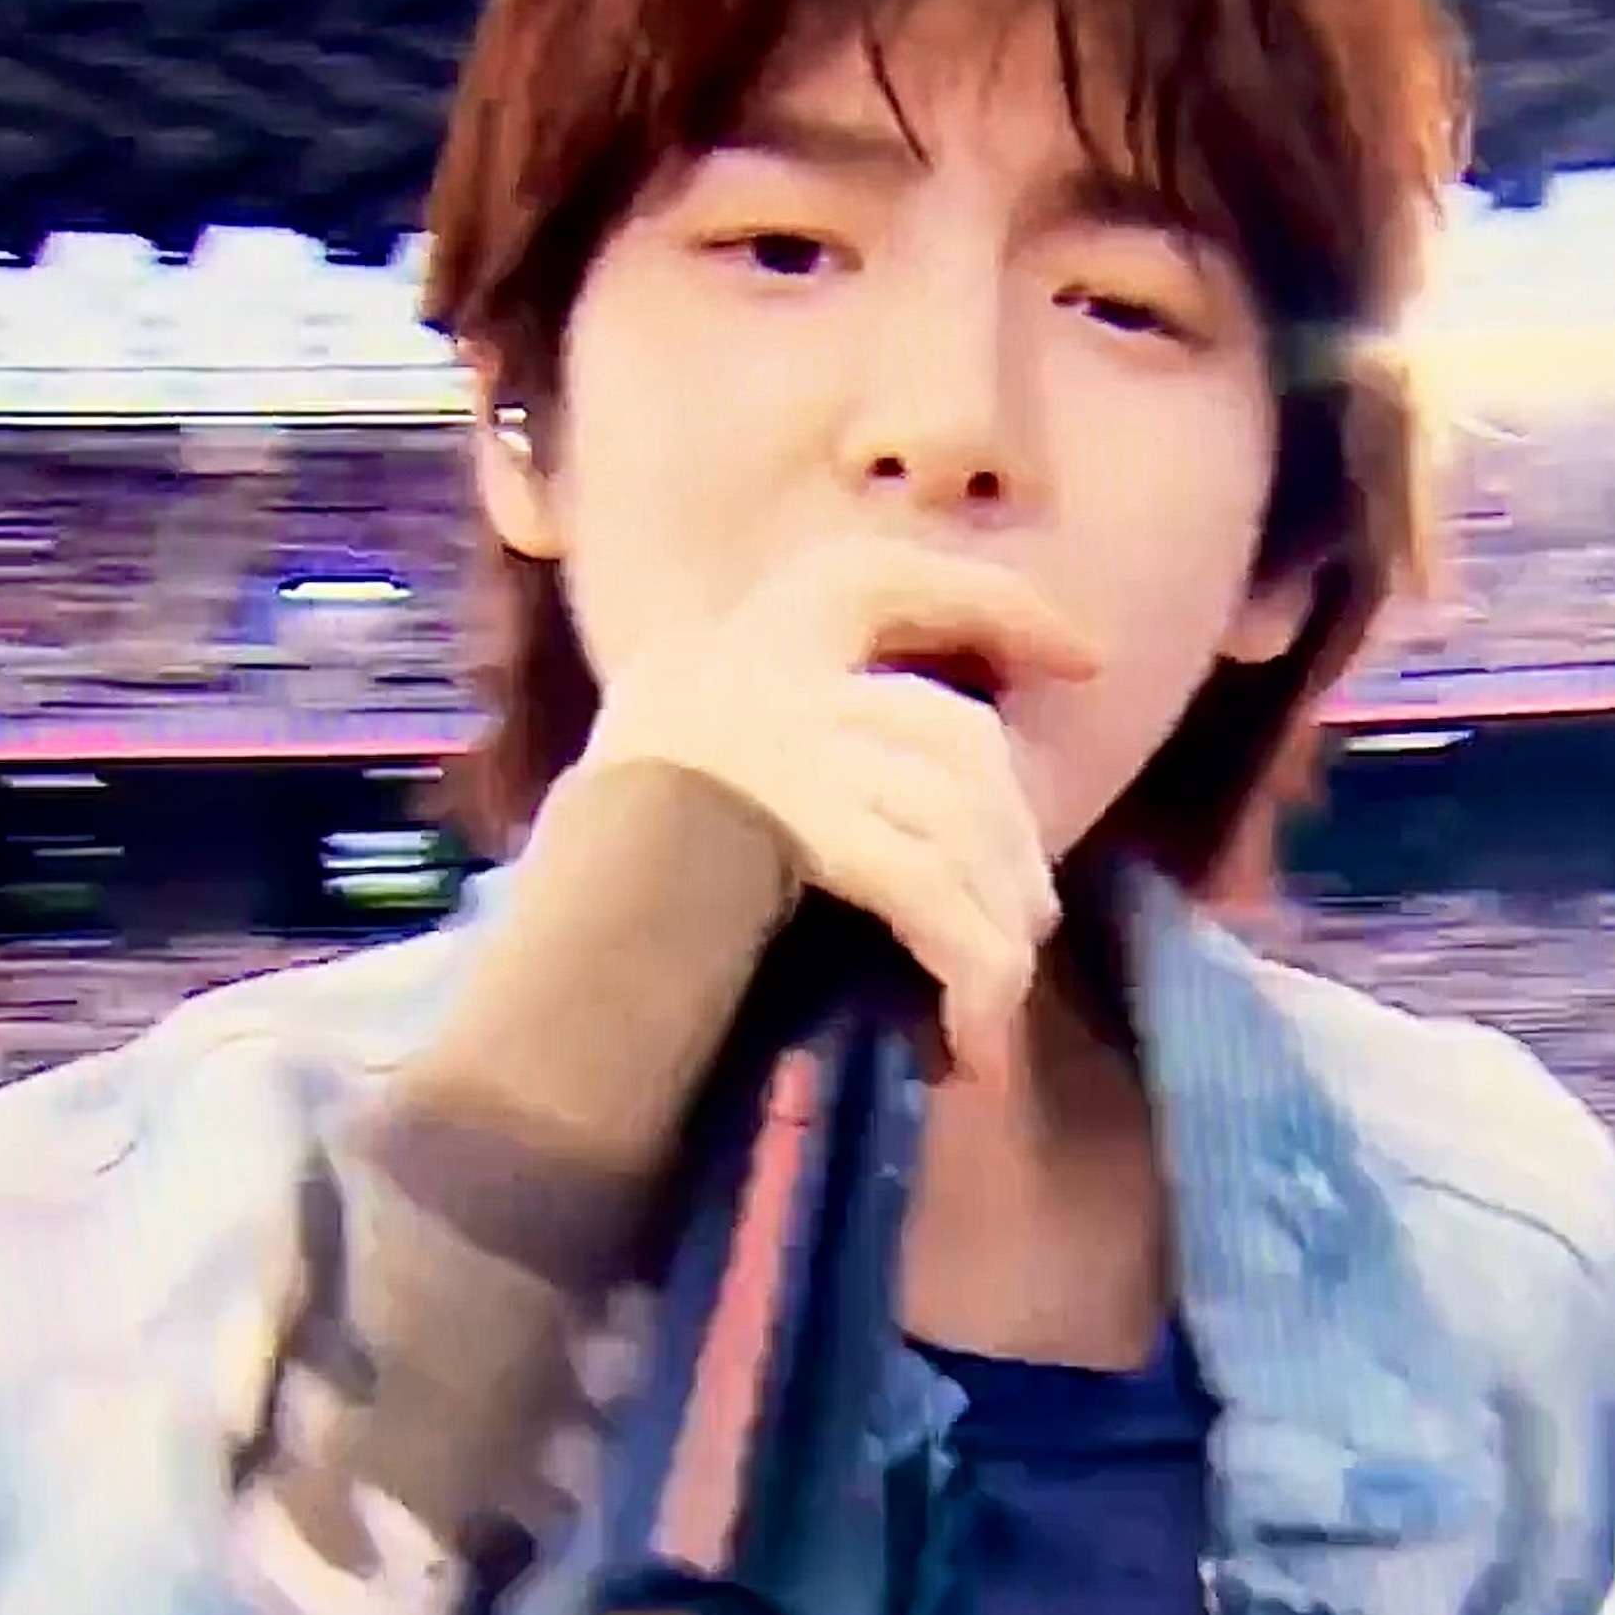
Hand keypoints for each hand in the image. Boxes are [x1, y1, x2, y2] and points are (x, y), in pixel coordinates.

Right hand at [553, 543, 1103, 1083]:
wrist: (534, 976)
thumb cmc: (590, 915)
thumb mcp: (668, 790)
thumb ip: (766, 766)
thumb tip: (925, 817)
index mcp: (720, 657)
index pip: (875, 579)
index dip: (989, 603)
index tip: (1080, 651)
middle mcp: (752, 677)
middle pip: (948, 728)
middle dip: (1011, 835)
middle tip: (1025, 917)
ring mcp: (778, 744)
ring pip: (955, 811)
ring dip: (999, 916)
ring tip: (997, 992)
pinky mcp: (802, 825)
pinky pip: (930, 888)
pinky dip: (973, 968)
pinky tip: (975, 1035)